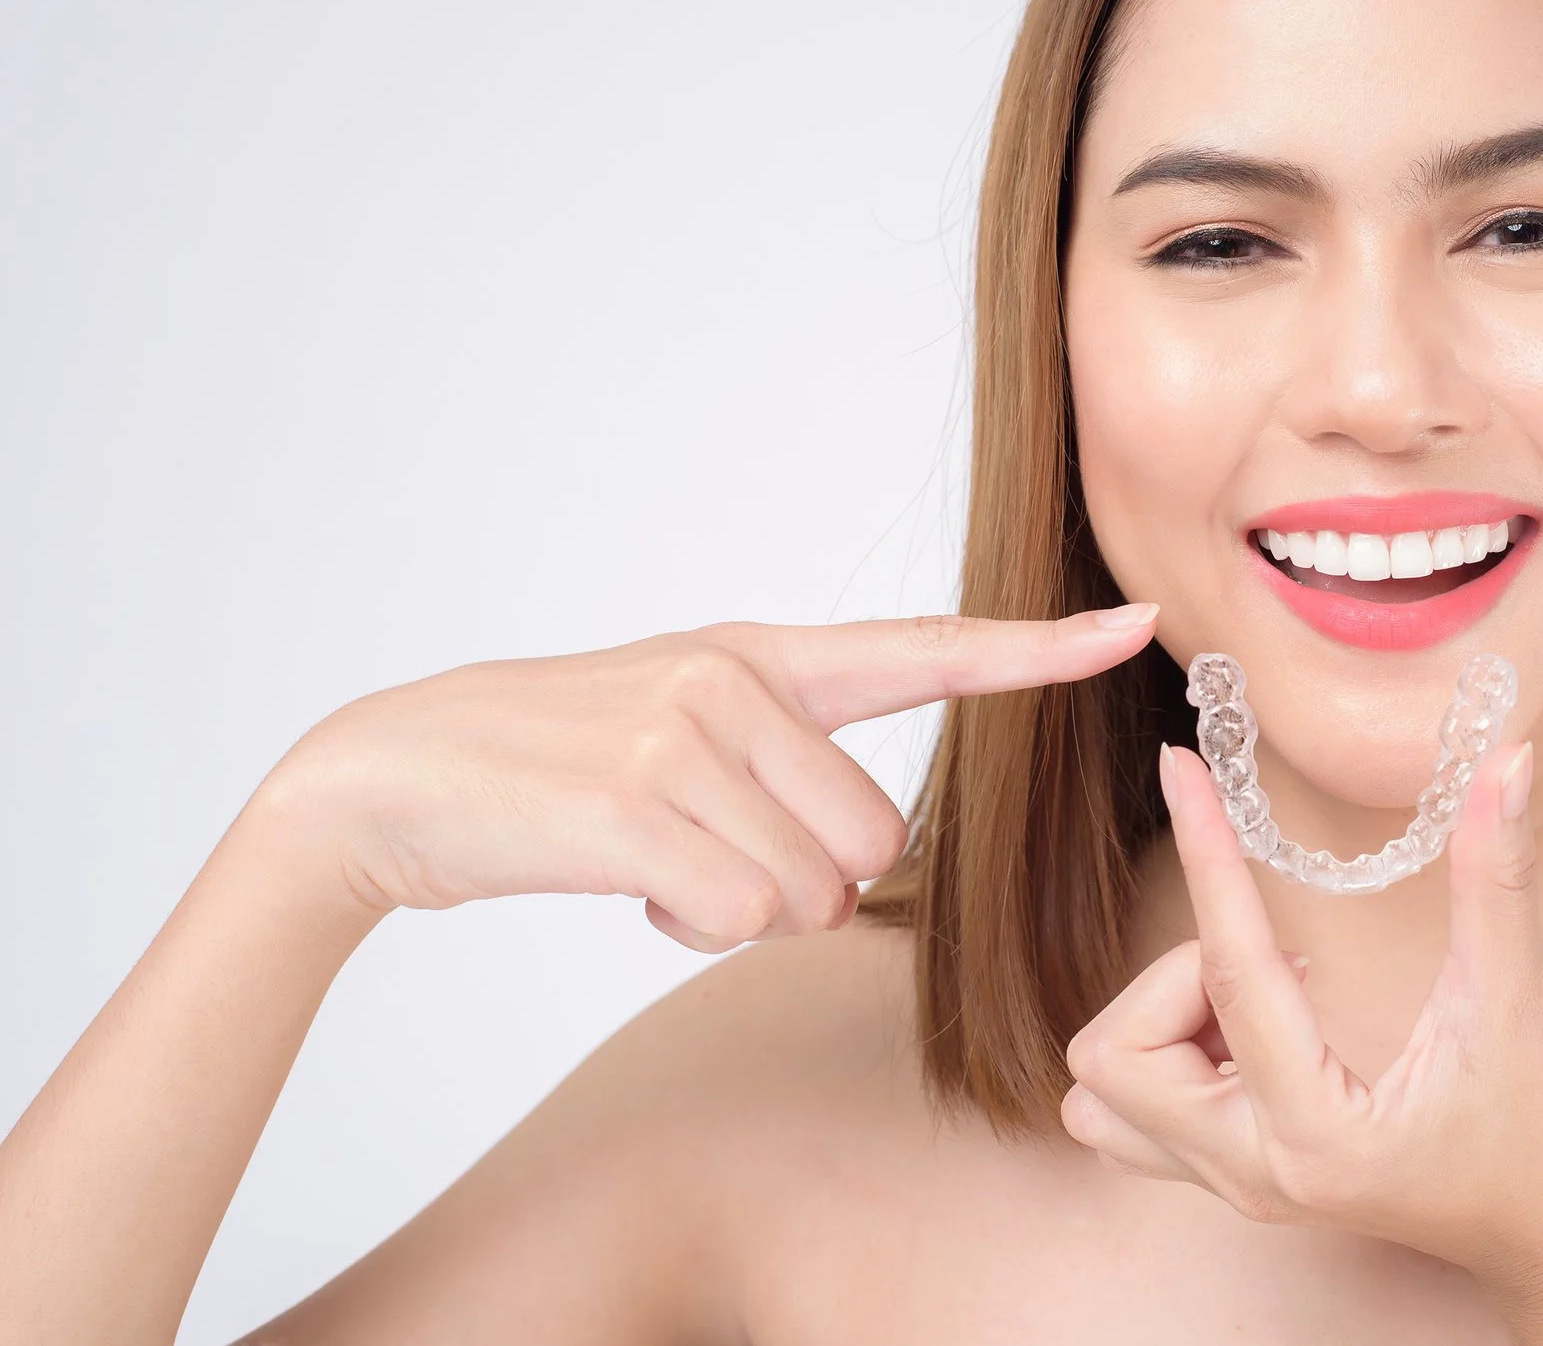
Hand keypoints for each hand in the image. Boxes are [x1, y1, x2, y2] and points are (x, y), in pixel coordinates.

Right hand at [244, 604, 1159, 950]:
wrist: (402, 776)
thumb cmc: (561, 765)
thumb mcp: (682, 723)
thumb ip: (784, 757)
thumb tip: (854, 866)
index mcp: (764, 656)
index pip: (927, 646)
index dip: (1036, 647)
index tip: (1132, 623)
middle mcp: (739, 679)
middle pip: (872, 840)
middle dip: (803, 881)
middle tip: (704, 852)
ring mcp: (686, 734)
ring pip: (812, 888)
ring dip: (740, 909)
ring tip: (657, 858)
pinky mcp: (635, 804)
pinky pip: (742, 914)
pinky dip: (691, 927)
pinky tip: (630, 885)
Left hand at [1059, 740, 1542, 1338]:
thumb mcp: (1519, 1001)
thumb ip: (1497, 877)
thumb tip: (1507, 761)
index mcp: (1319, 1132)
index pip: (1226, 974)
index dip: (1204, 854)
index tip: (1178, 768)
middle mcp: (1256, 1171)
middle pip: (1116, 1056)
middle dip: (1176, 976)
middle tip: (1287, 953)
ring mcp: (1239, 1184)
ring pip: (1107, 1093)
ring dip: (1161, 1021)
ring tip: (1266, 995)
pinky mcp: (1240, 1177)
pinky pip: (1138, 1112)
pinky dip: (1172, 1050)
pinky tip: (1262, 1025)